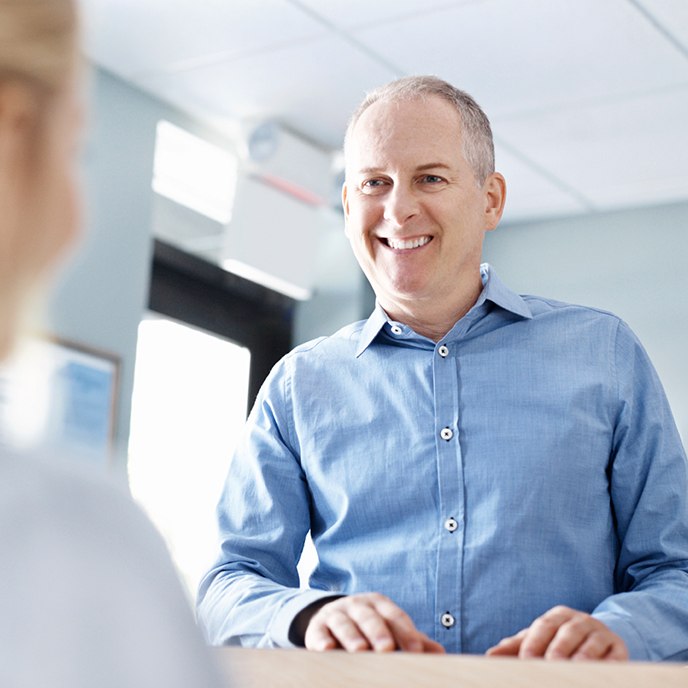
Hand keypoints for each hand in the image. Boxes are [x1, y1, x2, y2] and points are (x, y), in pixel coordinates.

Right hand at [304, 593, 445, 653]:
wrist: (330, 617)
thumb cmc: (368, 627)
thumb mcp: (389, 628)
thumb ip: (411, 639)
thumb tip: (439, 653)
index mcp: (379, 604)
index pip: (395, 616)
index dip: (406, 632)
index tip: (417, 651)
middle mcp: (357, 605)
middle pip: (369, 617)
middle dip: (379, 632)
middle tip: (387, 648)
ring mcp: (336, 614)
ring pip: (344, 623)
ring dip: (352, 636)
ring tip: (360, 650)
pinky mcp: (316, 627)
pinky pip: (318, 632)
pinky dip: (321, 640)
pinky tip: (327, 649)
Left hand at [486, 605, 627, 660]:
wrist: (601, 638)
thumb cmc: (561, 641)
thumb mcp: (540, 639)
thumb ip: (517, 646)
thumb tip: (490, 655)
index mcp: (558, 616)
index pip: (543, 626)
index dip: (534, 643)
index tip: (525, 661)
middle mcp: (580, 621)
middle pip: (567, 633)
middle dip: (557, 651)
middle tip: (549, 667)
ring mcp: (601, 634)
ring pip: (591, 644)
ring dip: (582, 658)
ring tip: (572, 670)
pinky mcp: (620, 649)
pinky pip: (616, 656)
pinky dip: (608, 665)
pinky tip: (599, 673)